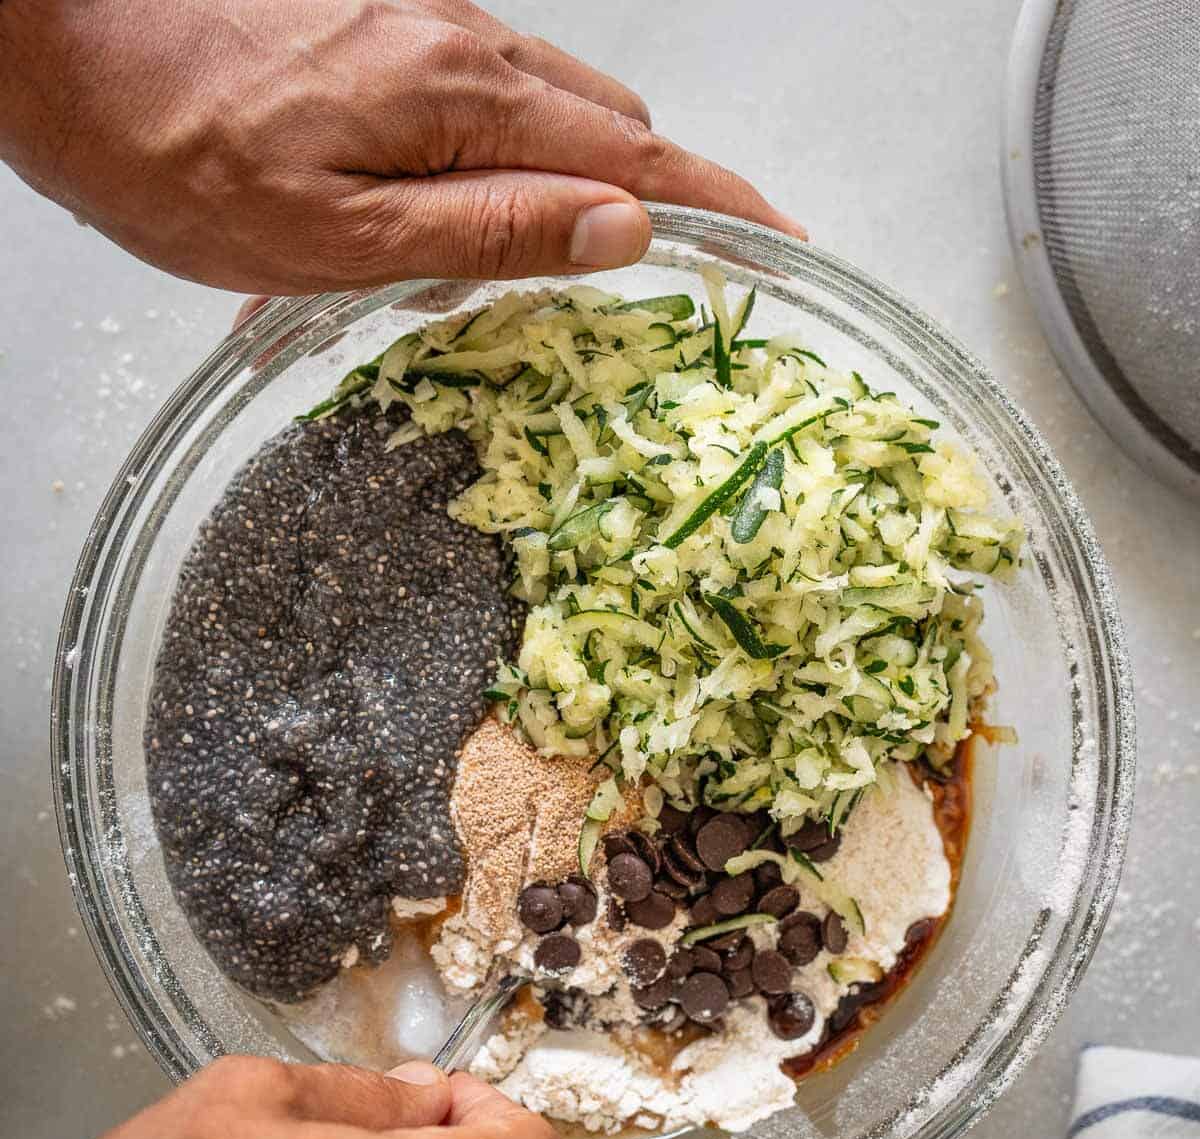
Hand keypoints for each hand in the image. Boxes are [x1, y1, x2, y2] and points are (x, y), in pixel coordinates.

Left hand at [0, 0, 802, 292]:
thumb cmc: (177, 155)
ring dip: (556, 177)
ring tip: (504, 252)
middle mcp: (459, 39)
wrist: (63, 49)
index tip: (783, 243)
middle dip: (636, 198)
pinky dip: (496, 146)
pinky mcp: (385, 20)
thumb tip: (622, 231)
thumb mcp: (340, 243)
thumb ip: (492, 235)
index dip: (721, 206)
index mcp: (462, 100)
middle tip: (619, 280)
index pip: (638, 158)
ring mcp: (423, 20)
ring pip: (545, 103)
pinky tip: (437, 196)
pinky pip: (482, 86)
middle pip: (607, 122)